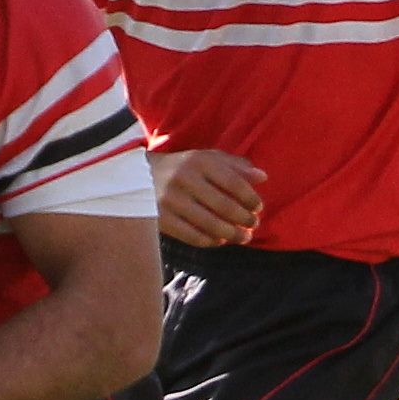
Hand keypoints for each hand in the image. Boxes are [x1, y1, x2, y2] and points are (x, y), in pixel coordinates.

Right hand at [150, 150, 266, 246]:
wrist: (136, 176)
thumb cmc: (181, 167)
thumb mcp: (205, 158)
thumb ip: (235, 166)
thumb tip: (263, 177)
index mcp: (199, 161)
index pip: (234, 182)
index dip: (250, 198)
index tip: (258, 208)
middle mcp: (184, 179)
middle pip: (224, 206)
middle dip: (244, 219)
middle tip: (253, 226)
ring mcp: (171, 200)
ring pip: (210, 224)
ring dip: (231, 234)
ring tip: (243, 238)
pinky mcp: (161, 219)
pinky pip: (192, 236)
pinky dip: (210, 241)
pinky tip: (219, 241)